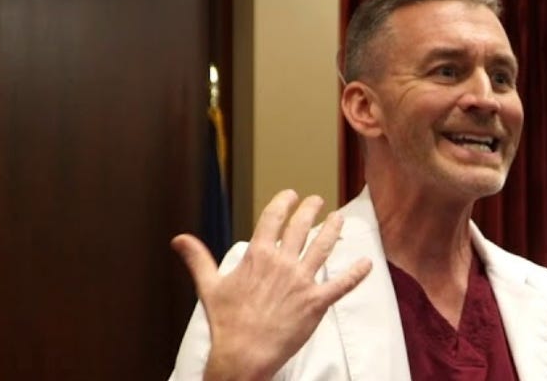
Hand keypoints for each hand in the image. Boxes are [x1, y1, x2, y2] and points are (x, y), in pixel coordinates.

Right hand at [171, 190, 372, 380]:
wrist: (243, 353)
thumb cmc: (226, 323)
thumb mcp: (209, 286)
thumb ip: (198, 259)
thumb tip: (179, 239)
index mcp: (258, 256)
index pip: (273, 219)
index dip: (284, 203)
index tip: (291, 194)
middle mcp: (282, 263)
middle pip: (301, 227)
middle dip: (311, 210)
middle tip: (318, 201)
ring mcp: (301, 281)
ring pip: (323, 247)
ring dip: (334, 230)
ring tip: (340, 219)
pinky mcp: (315, 302)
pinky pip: (341, 284)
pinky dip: (356, 273)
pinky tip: (367, 263)